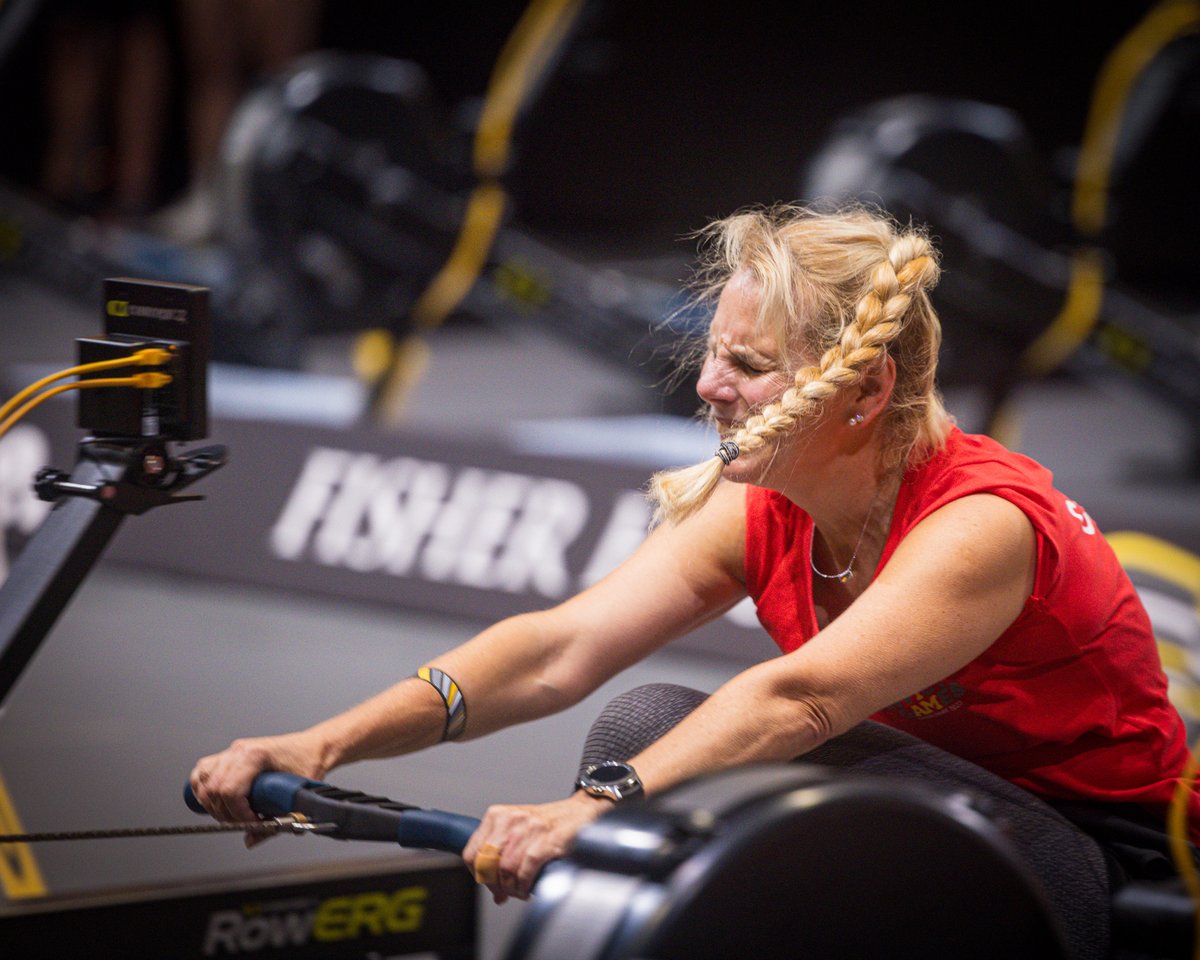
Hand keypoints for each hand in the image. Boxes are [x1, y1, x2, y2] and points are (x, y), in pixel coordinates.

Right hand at [189, 732, 325, 845]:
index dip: (238, 814)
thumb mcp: (295, 795)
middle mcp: (240, 750)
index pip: (230, 790)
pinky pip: (204, 770)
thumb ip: (274, 820)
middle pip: (214, 788)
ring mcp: (234, 750)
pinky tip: (214, 801)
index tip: (252, 822)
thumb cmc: (309, 764)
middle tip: (241, 822)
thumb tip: (251, 839)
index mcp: (255, 755)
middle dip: (224, 813)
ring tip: (229, 814)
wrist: (314, 747)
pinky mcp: (232, 754)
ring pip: (204, 779)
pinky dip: (202, 788)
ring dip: (211, 803)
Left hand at [462, 792, 608, 902]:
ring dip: (511, 889)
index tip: (487, 883)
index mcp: (498, 816)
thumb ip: (502, 856)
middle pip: (487, 864)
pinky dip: (524, 887)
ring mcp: (529, 830)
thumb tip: (496, 892)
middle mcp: (511, 820)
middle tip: (503, 892)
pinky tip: (528, 888)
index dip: (478, 875)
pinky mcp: (546, 842)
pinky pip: (524, 872)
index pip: (472, 852)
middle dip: (494, 885)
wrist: (580, 812)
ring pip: (505, 871)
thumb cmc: (549, 823)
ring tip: (519, 891)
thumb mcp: (518, 829)